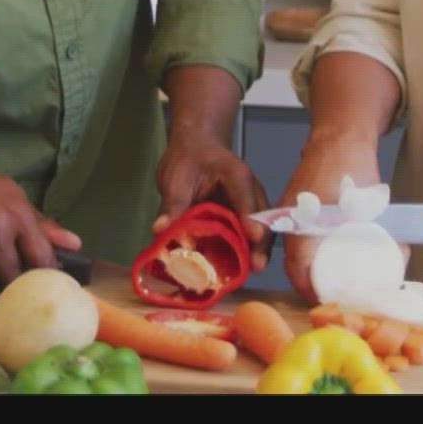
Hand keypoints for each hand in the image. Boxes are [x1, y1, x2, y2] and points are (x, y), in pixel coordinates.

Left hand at [154, 125, 272, 269]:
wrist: (194, 148)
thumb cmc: (188, 158)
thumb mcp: (176, 179)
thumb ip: (173, 205)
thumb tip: (160, 231)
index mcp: (237, 176)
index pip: (247, 198)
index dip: (251, 218)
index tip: (252, 237)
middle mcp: (250, 192)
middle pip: (262, 220)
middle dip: (260, 245)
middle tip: (255, 267)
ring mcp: (250, 207)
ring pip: (260, 232)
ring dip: (254, 253)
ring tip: (246, 275)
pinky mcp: (242, 220)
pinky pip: (247, 239)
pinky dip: (242, 254)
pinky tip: (233, 271)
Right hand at [275, 127, 391, 303]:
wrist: (340, 136)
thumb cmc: (353, 168)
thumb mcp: (372, 204)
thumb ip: (387, 234)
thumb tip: (401, 260)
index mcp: (305, 223)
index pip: (298, 267)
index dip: (308, 289)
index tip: (322, 300)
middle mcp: (291, 218)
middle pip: (292, 261)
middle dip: (307, 282)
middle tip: (327, 295)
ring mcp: (290, 209)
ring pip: (293, 247)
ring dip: (305, 266)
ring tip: (325, 279)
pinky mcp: (294, 202)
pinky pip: (295, 232)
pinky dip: (305, 248)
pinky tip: (320, 253)